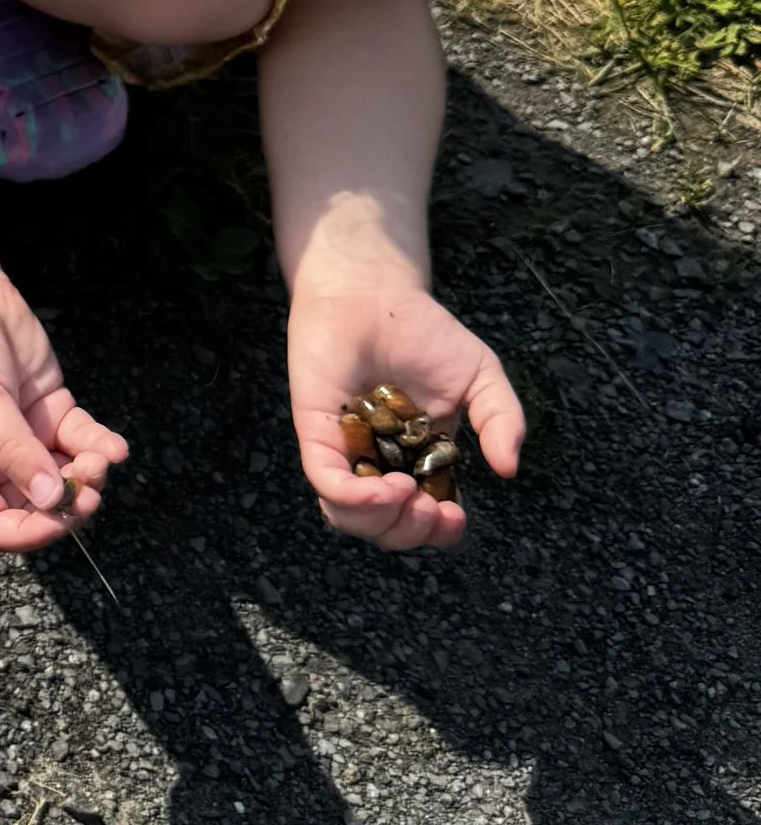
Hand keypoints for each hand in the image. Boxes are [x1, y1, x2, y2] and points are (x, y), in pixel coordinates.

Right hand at [0, 263, 127, 552]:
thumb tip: (51, 501)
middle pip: (33, 504)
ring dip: (86, 475)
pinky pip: (79, 438)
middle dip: (65, 502)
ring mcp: (22, 433)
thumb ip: (15, 454)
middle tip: (88, 488)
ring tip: (100, 459)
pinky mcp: (48, 407)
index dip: (23, 533)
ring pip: (62, 473)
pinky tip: (116, 448)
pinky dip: (100, 445)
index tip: (55, 519)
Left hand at [287, 257, 522, 550]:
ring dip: (383, 523)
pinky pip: (326, 482)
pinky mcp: (315, 433)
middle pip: (385, 529)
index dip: (438, 532)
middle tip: (431, 509)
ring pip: (349, 518)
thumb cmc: (424, 332)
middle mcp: (378, 463)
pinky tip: (382, 487)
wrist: (374, 291)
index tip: (455, 517)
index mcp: (417, 460)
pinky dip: (353, 499)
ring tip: (406, 495)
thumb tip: (509, 469)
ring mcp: (344, 451)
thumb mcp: (482, 377)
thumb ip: (502, 419)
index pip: (422, 516)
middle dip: (412, 533)